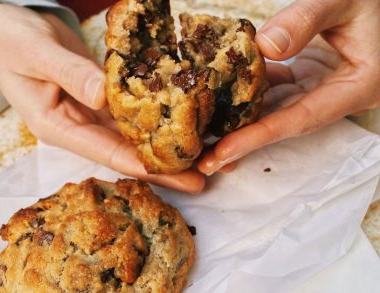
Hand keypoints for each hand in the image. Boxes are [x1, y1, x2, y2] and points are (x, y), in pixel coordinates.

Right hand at [0, 4, 204, 192]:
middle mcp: (78, 127)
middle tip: (200, 178)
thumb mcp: (36, 55)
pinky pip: (129, 112)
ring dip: (162, 146)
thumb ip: (71, 75)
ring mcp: (90, 114)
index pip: (108, 153)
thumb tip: (105, 95)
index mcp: (58, 127)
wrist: (10, 29)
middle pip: (125, 152)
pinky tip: (175, 124)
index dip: (145, 166)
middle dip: (162, 167)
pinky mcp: (100, 99)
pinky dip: (152, 118)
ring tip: (196, 156)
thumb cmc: (12, 41)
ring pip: (131, 135)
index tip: (180, 177)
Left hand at [198, 0, 379, 174]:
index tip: (225, 151)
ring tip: (207, 132)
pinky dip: (249, 89)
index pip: (300, 119)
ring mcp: (321, 86)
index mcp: (357, 87)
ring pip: (275, 107)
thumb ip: (306, 19)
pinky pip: (275, 87)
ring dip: (241, 118)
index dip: (260, 136)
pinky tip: (224, 91)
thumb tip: (265, 47)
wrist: (375, 0)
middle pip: (283, 123)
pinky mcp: (309, 76)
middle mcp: (337, 95)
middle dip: (243, 141)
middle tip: (205, 160)